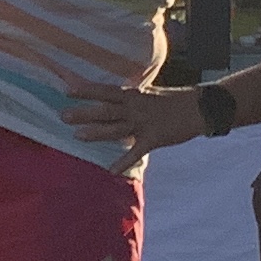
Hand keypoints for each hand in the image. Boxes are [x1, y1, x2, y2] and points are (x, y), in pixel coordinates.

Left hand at [61, 83, 198, 158]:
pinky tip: (111, 170)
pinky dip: (123, 162)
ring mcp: (144, 123)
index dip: (86, 90)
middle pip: (106, 110)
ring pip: (116, 128)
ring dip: (97, 132)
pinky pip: (136, 152)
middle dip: (84, 113)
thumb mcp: (148, 95)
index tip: (66, 89)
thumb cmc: (171, 101)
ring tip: (78, 136)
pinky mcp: (154, 138)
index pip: (105, 91)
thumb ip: (129, 98)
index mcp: (133, 95)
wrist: (198, 108)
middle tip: (62, 116)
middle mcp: (135, 107)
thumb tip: (112, 99)